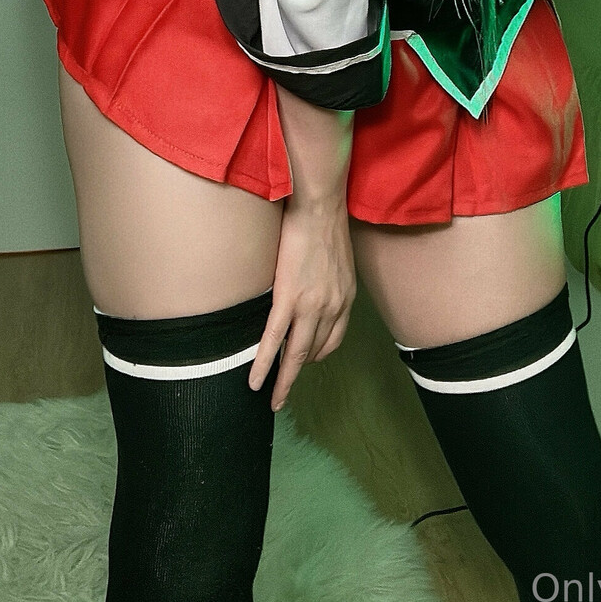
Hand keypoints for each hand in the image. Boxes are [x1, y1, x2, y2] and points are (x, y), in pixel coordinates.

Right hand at [247, 195, 356, 411]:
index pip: (332, 340)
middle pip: (314, 352)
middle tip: (283, 393)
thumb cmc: (325, 224)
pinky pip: (274, 339)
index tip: (303, 361)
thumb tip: (314, 292)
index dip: (316, 355)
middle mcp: (332, 308)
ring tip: (270, 396)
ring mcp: (311, 306)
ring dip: (282, 379)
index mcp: (345, 299)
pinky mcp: (289, 298)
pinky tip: (254, 380)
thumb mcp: (339, 261)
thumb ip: (330, 283)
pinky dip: (264, 363)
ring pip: (295, 354)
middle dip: (297, 374)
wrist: (318, 206)